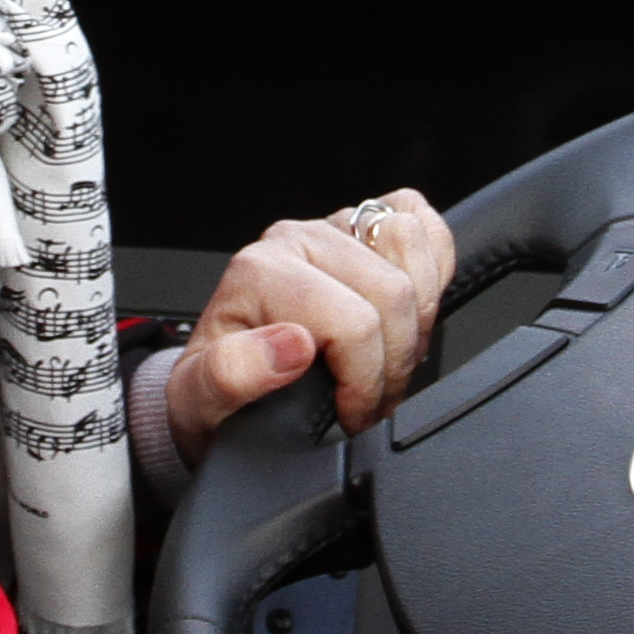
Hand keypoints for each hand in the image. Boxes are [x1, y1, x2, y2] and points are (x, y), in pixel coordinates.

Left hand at [165, 192, 455, 459]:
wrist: (217, 377)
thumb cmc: (214, 387)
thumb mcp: (202, 399)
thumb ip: (233, 374)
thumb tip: (291, 346)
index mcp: (259, 272)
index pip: (354, 323)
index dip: (366, 382)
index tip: (351, 415)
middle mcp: (296, 240)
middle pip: (393, 292)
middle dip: (395, 363)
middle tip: (373, 401)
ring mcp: (332, 229)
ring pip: (410, 246)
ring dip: (418, 318)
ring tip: (389, 362)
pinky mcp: (360, 227)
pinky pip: (417, 218)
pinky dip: (430, 263)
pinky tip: (409, 311)